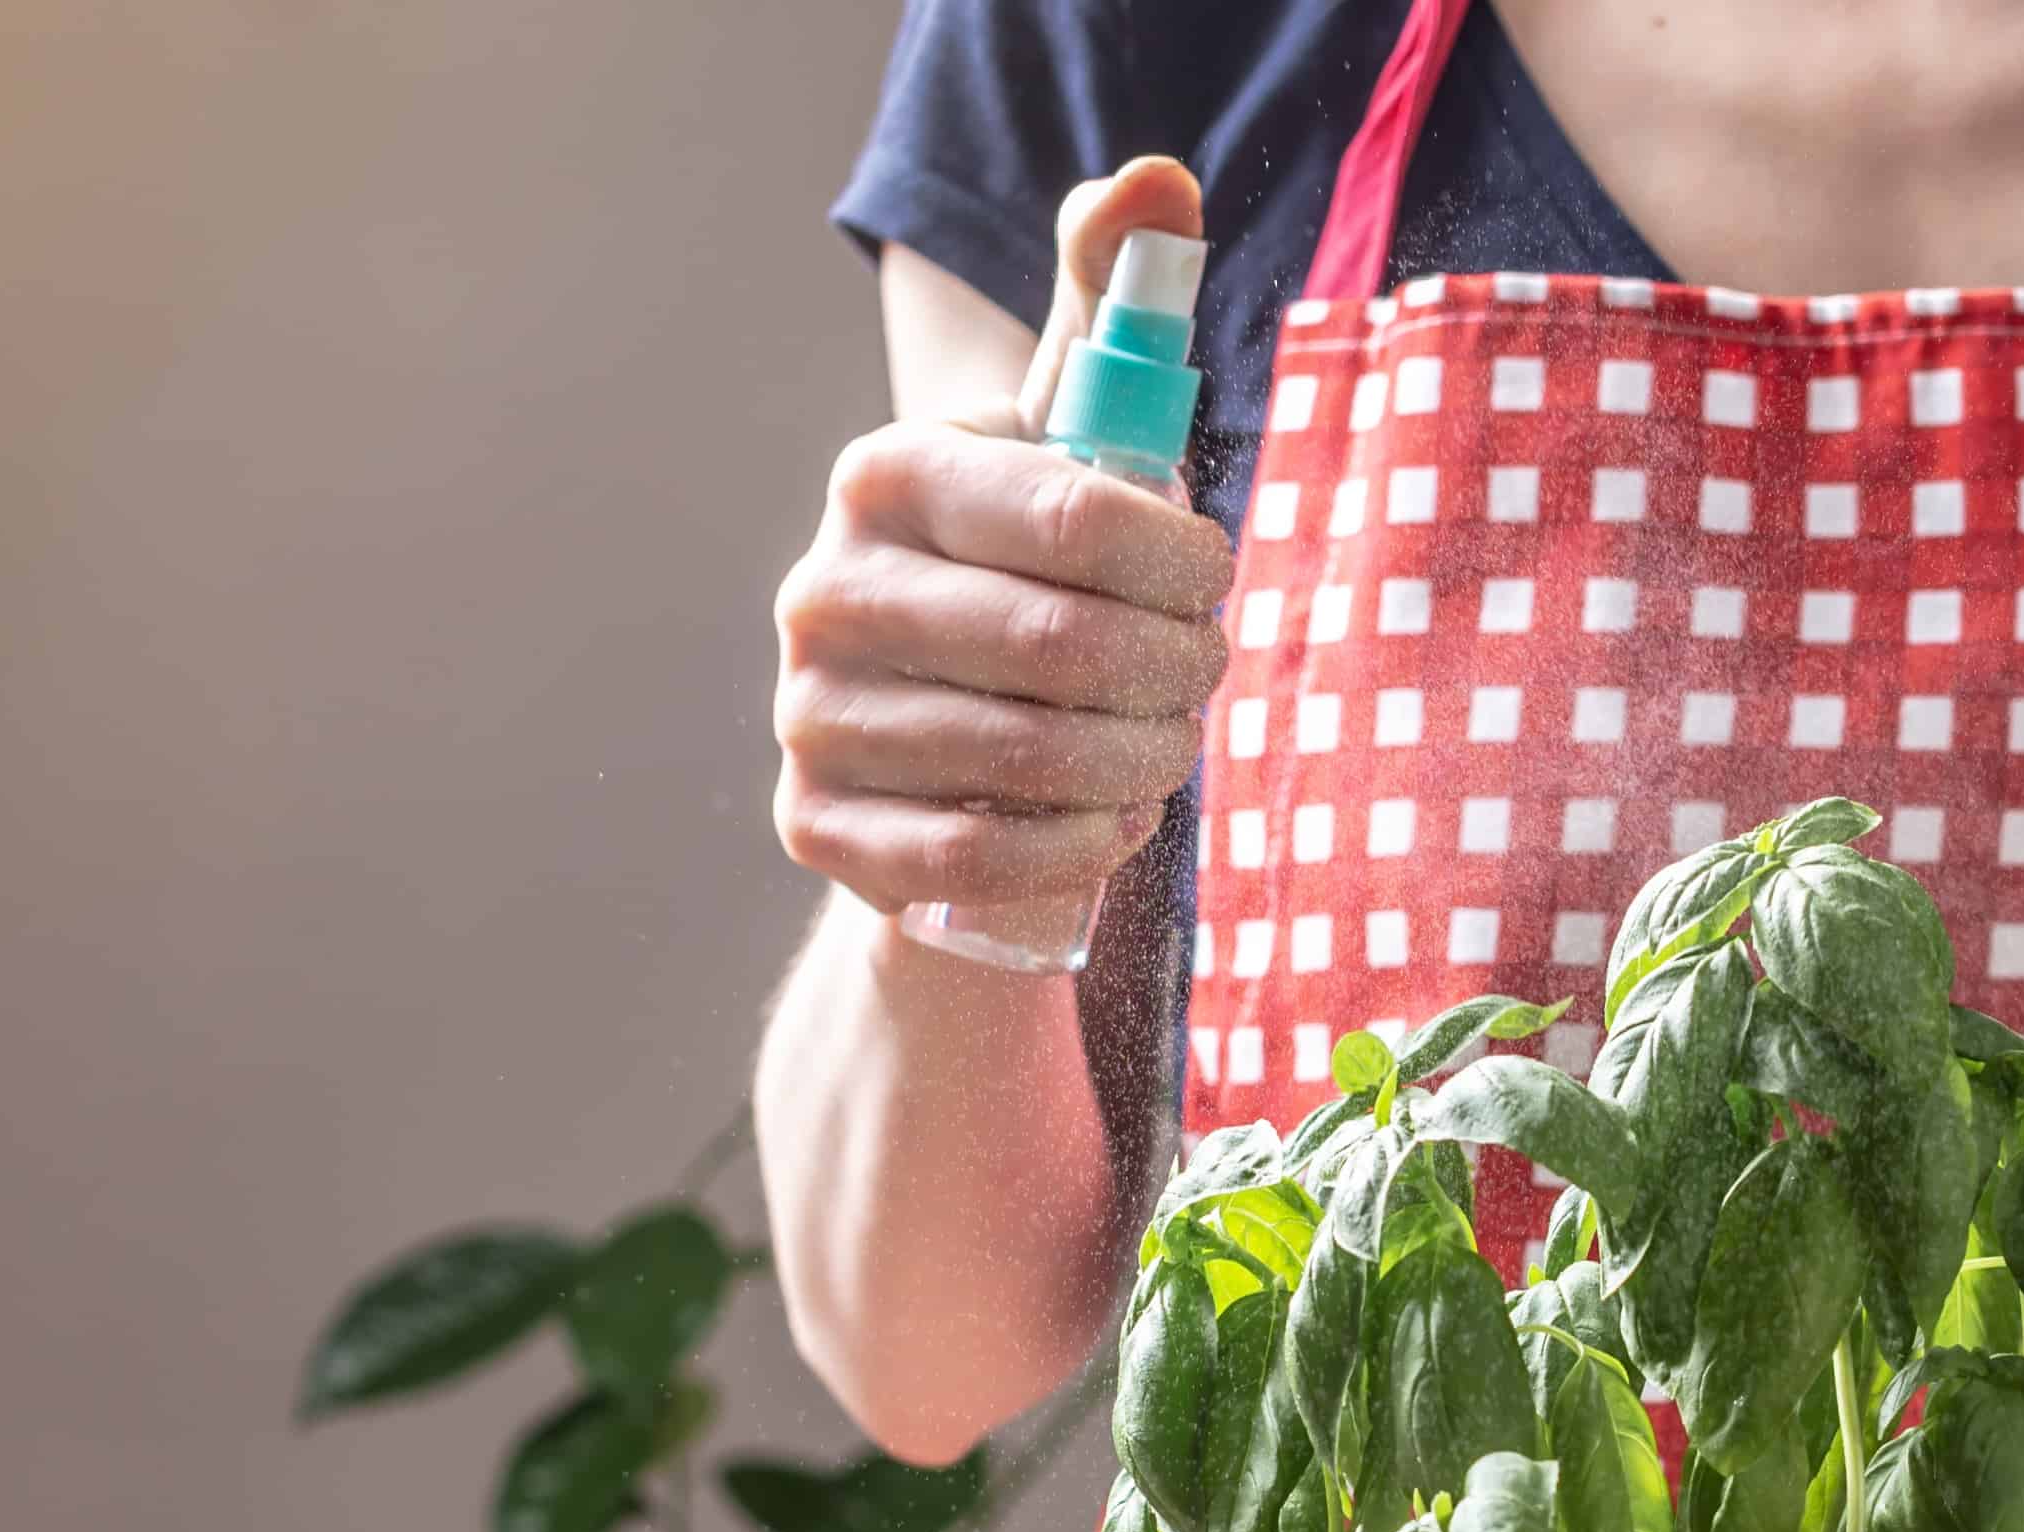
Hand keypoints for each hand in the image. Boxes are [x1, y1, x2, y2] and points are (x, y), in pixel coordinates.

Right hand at [771, 162, 1238, 923]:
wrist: (933, 734)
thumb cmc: (1024, 566)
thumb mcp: (1064, 437)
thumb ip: (1109, 308)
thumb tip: (1158, 180)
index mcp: (883, 472)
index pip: (1075, 518)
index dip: (1183, 563)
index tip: (1215, 579)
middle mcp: (823, 588)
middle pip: (1064, 647)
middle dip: (1175, 669)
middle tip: (1204, 673)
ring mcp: (808, 715)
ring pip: (1032, 757)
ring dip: (1141, 760)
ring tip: (1164, 743)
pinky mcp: (820, 828)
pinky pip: (981, 860)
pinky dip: (1076, 846)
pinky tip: (1106, 817)